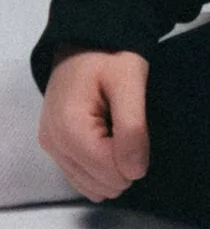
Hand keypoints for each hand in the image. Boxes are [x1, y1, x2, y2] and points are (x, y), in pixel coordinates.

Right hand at [38, 49, 150, 198]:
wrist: (85, 42)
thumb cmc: (111, 56)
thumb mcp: (130, 81)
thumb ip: (133, 127)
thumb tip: (135, 172)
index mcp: (68, 127)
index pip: (109, 172)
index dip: (134, 158)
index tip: (138, 128)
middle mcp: (53, 144)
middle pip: (102, 183)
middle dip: (123, 163)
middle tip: (126, 125)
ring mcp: (51, 148)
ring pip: (93, 186)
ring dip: (113, 166)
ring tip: (116, 130)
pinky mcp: (55, 149)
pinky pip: (83, 178)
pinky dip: (101, 168)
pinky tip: (107, 141)